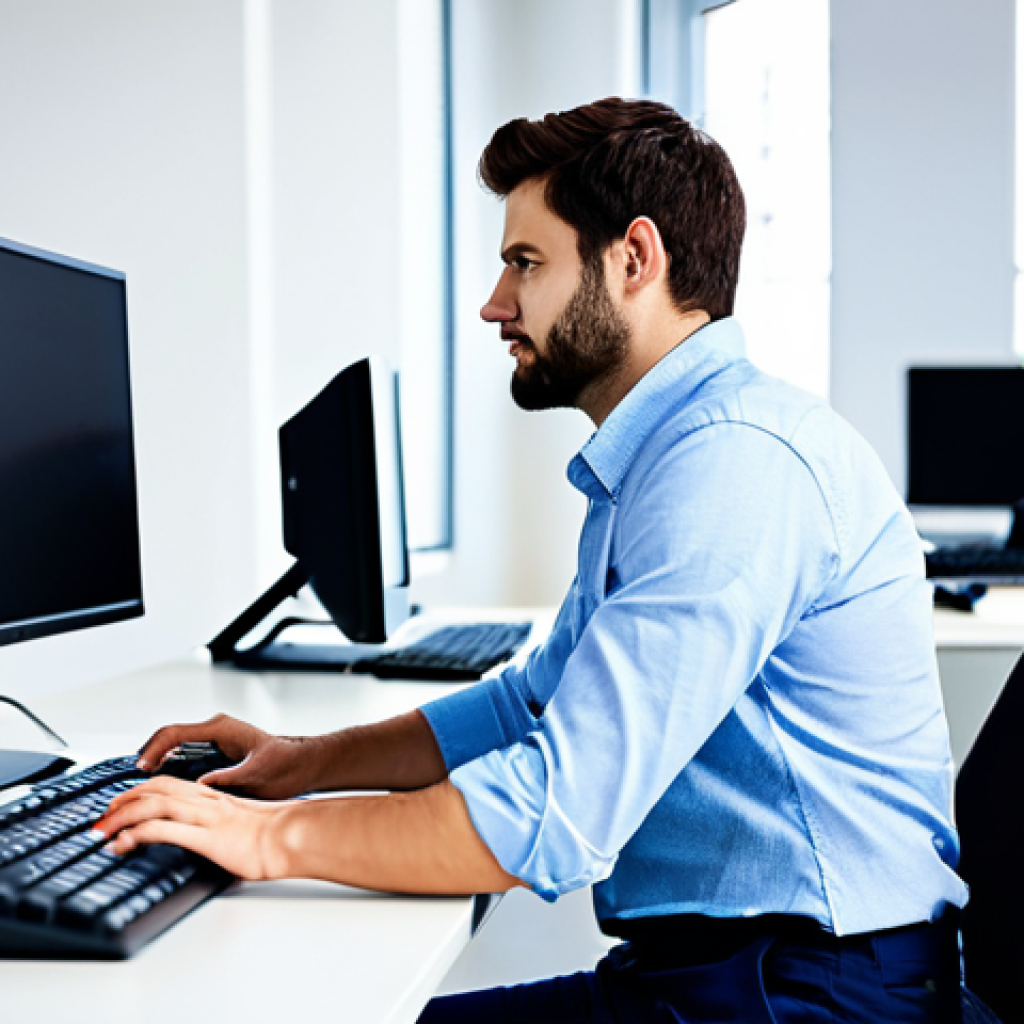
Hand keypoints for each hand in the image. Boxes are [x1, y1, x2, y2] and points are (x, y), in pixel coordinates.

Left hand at [95, 776, 287, 879]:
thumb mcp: (240, 824)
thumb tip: (210, 838)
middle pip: (154, 789)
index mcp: (213, 796)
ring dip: (120, 816)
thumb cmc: (276, 834)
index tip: (121, 804)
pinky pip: (162, 829)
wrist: (293, 837)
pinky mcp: (205, 837)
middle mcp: (205, 801)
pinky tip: (122, 844)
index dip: (139, 790)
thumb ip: (220, 825)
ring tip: (102, 831)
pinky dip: (136, 834)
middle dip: (122, 801)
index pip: (168, 784)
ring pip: (152, 804)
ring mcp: (204, 817)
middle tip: (103, 817)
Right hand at [137, 714, 325, 798]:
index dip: (153, 750)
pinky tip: (162, 789)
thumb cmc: (284, 764)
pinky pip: (183, 758)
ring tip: (141, 788)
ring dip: (156, 765)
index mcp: (220, 729)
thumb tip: (203, 783)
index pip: (175, 733)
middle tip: (132, 783)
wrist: (300, 765)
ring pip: (173, 748)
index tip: (141, 768)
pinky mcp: (214, 754)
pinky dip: (169, 770)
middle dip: (147, 757)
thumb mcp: (258, 771)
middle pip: (167, 739)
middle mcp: (213, 731)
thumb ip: (231, 776)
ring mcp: (212, 741)